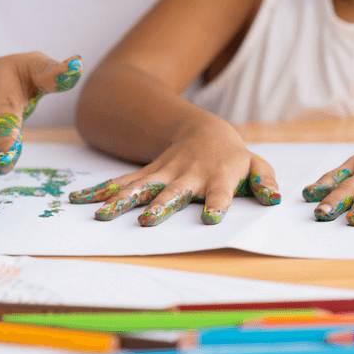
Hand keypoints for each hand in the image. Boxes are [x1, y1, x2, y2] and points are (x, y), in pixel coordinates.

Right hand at [68, 118, 279, 224]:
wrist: (202, 130)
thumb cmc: (232, 157)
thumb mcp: (255, 165)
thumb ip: (265, 181)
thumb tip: (275, 199)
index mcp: (218, 178)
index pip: (220, 194)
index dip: (217, 204)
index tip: (211, 218)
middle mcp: (188, 177)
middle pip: (173, 193)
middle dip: (159, 207)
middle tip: (147, 222)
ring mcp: (163, 174)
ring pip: (140, 188)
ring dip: (121, 201)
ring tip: (101, 215)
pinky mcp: (146, 173)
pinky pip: (122, 183)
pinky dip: (100, 191)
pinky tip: (78, 200)